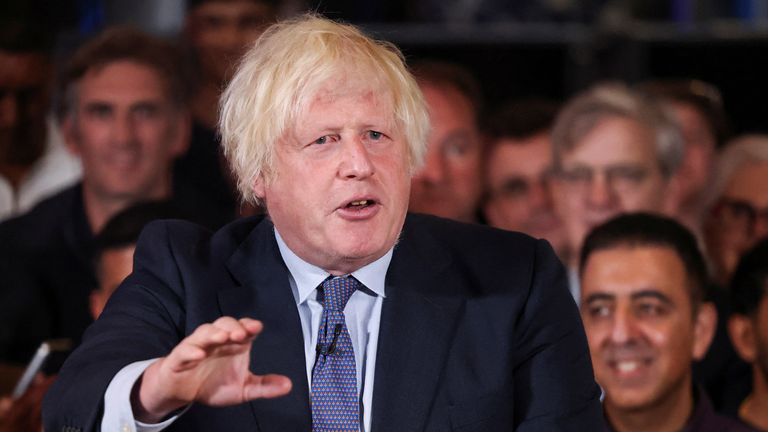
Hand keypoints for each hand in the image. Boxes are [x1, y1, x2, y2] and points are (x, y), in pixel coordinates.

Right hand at [133, 317, 290, 422]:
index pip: (243, 328)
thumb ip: (264, 386)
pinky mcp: (179, 357)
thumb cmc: (212, 384)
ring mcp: (197, 346)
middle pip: (224, 324)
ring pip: (205, 332)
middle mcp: (216, 341)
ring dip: (214, 333)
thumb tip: (288, 385)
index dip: (249, 326)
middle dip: (233, 326)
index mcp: (233, 344)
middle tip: (242, 334)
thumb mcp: (242, 389)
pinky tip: (199, 354)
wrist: (182, 391)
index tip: (257, 327)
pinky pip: (184, 350)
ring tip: (223, 337)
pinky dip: (191, 350)